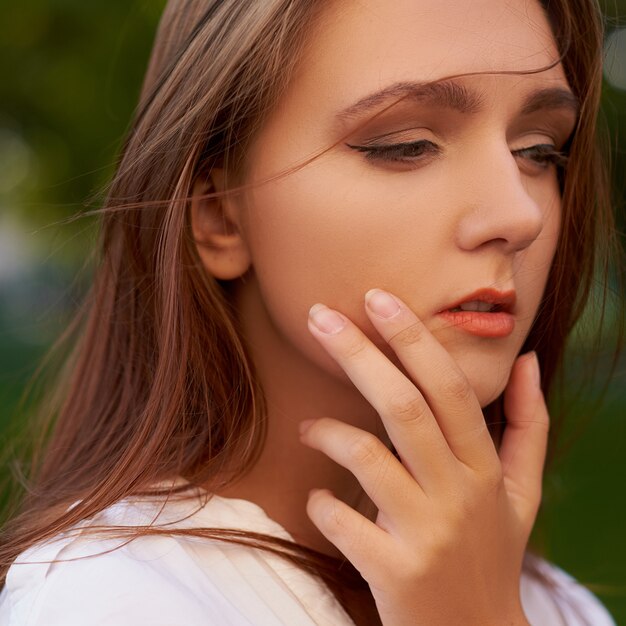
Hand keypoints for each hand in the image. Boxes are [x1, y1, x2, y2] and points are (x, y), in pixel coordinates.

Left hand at [300, 289, 547, 625]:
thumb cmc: (491, 551)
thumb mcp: (522, 491)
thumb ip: (529, 425)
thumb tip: (528, 362)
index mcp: (486, 468)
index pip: (449, 388)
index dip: (414, 339)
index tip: (378, 298)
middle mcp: (459, 494)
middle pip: (403, 407)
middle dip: (358, 353)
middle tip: (320, 315)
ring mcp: (426, 533)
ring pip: (366, 456)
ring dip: (327, 431)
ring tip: (307, 427)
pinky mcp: (393, 570)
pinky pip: (340, 518)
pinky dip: (319, 501)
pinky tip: (320, 499)